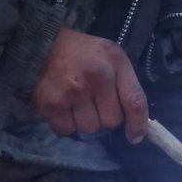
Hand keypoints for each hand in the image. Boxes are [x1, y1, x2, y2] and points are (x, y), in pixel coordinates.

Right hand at [31, 28, 148, 141]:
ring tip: (77, 105)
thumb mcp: (113, 58)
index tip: (134, 137)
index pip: (134, 102)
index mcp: (114, 63)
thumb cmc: (84, 53)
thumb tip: (137, 127)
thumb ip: (128, 86)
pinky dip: (66, 124)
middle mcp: (96, 77)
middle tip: (94, 103)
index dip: (137, 125)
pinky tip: (63, 108)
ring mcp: (72, 92)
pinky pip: (66, 130)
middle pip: (110, 122)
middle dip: (104, 117)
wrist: (43, 44)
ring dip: (85, 122)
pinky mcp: (50, 103)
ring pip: (89, 129)